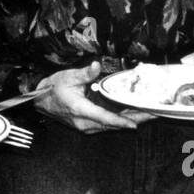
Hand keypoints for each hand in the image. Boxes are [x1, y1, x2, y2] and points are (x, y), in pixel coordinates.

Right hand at [32, 62, 149, 133]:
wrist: (40, 101)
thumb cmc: (53, 88)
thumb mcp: (68, 76)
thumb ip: (84, 73)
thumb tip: (95, 66)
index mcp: (79, 110)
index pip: (104, 118)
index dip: (120, 121)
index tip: (135, 124)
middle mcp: (83, 122)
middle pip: (112, 124)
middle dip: (134, 120)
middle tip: (152, 115)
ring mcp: (85, 126)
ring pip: (110, 127)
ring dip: (128, 121)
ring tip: (146, 115)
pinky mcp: (86, 126)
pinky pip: (105, 126)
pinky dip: (119, 122)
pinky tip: (131, 116)